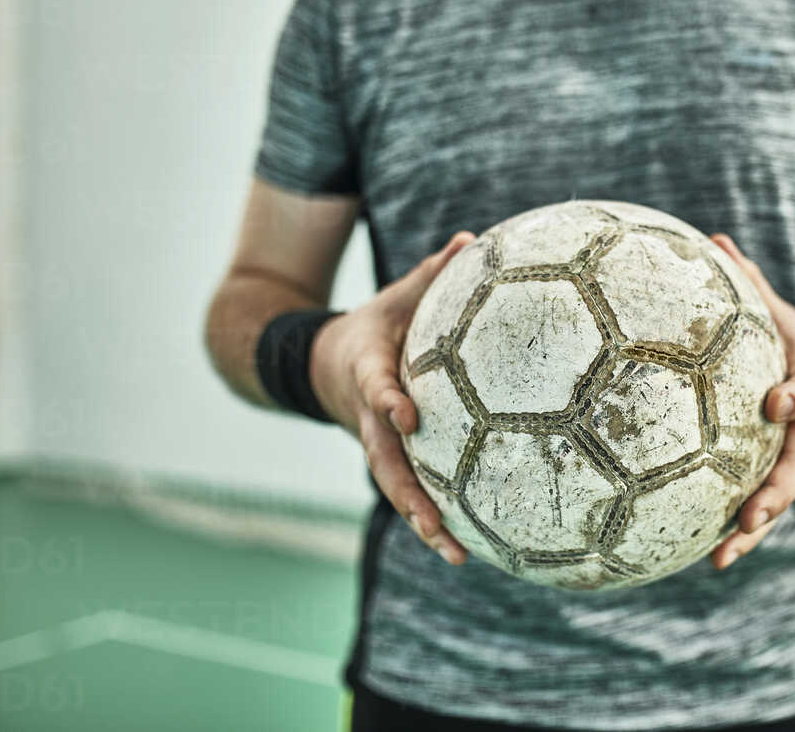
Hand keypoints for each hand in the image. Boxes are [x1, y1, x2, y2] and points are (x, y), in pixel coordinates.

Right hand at [310, 231, 475, 564]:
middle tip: (435, 522)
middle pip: (384, 461)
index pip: (375, 387)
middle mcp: (369, 417)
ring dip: (423, 522)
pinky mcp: (390, 459)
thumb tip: (472, 240)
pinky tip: (468, 546)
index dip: (387, 401)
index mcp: (367, 372)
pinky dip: (433, 518)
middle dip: (407, 493)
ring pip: (396, 488)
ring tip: (458, 554)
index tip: (406, 415)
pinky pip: (410, 490)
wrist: (322, 364)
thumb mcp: (395, 298)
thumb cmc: (373, 326)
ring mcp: (377, 443)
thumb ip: (431, 274)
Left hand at [706, 234, 794, 569]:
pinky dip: (741, 530)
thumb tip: (715, 237)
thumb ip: (753, 284)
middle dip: (775, 493)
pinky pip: (764, 503)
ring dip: (753, 531)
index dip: (794, 397)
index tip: (776, 402)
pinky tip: (706, 556)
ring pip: (780, 499)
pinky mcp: (785, 472)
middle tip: (750, 515)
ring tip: (720, 559)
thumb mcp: (788, 313)